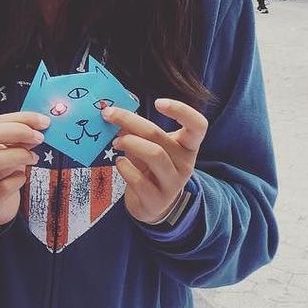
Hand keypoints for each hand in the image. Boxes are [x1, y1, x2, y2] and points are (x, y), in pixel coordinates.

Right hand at [0, 112, 49, 226]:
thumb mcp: (5, 151)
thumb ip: (17, 138)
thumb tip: (37, 126)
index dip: (20, 119)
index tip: (43, 121)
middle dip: (18, 132)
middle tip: (39, 137)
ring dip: (19, 155)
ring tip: (34, 158)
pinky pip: (2, 186)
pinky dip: (17, 179)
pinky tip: (21, 178)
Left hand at [102, 99, 207, 224]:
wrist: (153, 205)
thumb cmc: (151, 168)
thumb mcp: (150, 146)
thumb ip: (137, 130)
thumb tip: (114, 111)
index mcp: (188, 146)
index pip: (198, 125)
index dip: (181, 110)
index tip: (158, 102)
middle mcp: (185, 164)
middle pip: (160, 136)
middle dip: (130, 120)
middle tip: (108, 115)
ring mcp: (172, 183)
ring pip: (154, 154)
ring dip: (129, 143)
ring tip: (116, 142)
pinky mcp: (156, 199)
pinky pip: (138, 178)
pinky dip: (124, 167)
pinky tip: (119, 163)